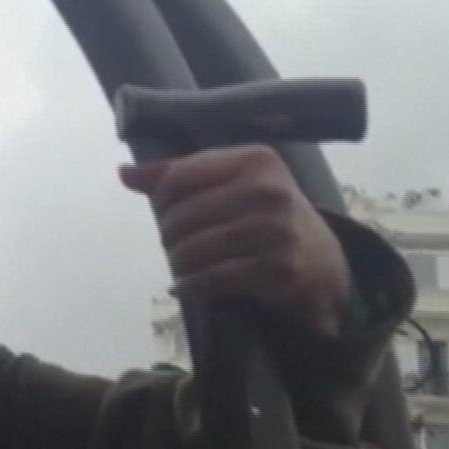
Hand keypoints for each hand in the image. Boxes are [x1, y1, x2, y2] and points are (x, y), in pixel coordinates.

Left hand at [121, 145, 352, 337]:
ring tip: (185, 266)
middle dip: (170, 237)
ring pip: (189, 251)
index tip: (166, 212)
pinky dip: (189, 287)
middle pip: (179, 218)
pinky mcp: (275, 270)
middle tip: (180, 245)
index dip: (160, 200)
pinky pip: (207, 280)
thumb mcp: (235, 183)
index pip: (178, 177)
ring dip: (178, 264)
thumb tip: (124, 173)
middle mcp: (267, 191)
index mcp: (256, 160)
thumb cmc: (267, 216)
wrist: (323, 263)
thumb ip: (180, 175)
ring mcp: (273, 231)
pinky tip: (189, 287)